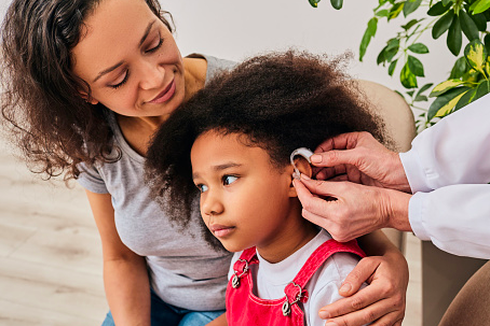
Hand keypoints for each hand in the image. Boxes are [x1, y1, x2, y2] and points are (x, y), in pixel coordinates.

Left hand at [293, 176, 410, 241]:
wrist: (387, 210)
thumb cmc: (370, 197)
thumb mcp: (344, 187)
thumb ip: (321, 186)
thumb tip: (304, 181)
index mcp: (336, 215)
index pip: (308, 203)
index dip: (300, 190)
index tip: (297, 180)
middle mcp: (335, 229)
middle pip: (307, 213)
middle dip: (305, 197)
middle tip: (305, 184)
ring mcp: (338, 235)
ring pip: (313, 218)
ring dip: (312, 205)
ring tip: (316, 191)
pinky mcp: (340, 237)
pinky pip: (323, 223)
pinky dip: (321, 212)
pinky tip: (326, 202)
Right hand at [311, 132, 410, 192]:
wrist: (401, 179)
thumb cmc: (385, 162)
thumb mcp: (357, 156)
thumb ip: (335, 157)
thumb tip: (316, 158)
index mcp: (355, 141)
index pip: (332, 143)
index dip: (321, 150)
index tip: (312, 158)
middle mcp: (353, 153)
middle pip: (331, 158)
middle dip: (320, 164)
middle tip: (310, 171)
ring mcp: (354, 166)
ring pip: (334, 169)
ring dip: (324, 174)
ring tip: (316, 179)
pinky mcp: (356, 179)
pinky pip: (339, 179)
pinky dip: (331, 182)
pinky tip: (324, 185)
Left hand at [319, 252, 408, 325]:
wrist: (399, 268)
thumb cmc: (381, 265)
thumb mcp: (368, 262)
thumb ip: (355, 276)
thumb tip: (343, 292)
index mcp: (386, 286)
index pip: (358, 301)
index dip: (340, 308)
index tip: (324, 312)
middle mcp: (394, 301)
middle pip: (365, 316)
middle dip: (344, 322)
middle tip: (327, 324)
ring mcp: (398, 312)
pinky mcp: (398, 318)